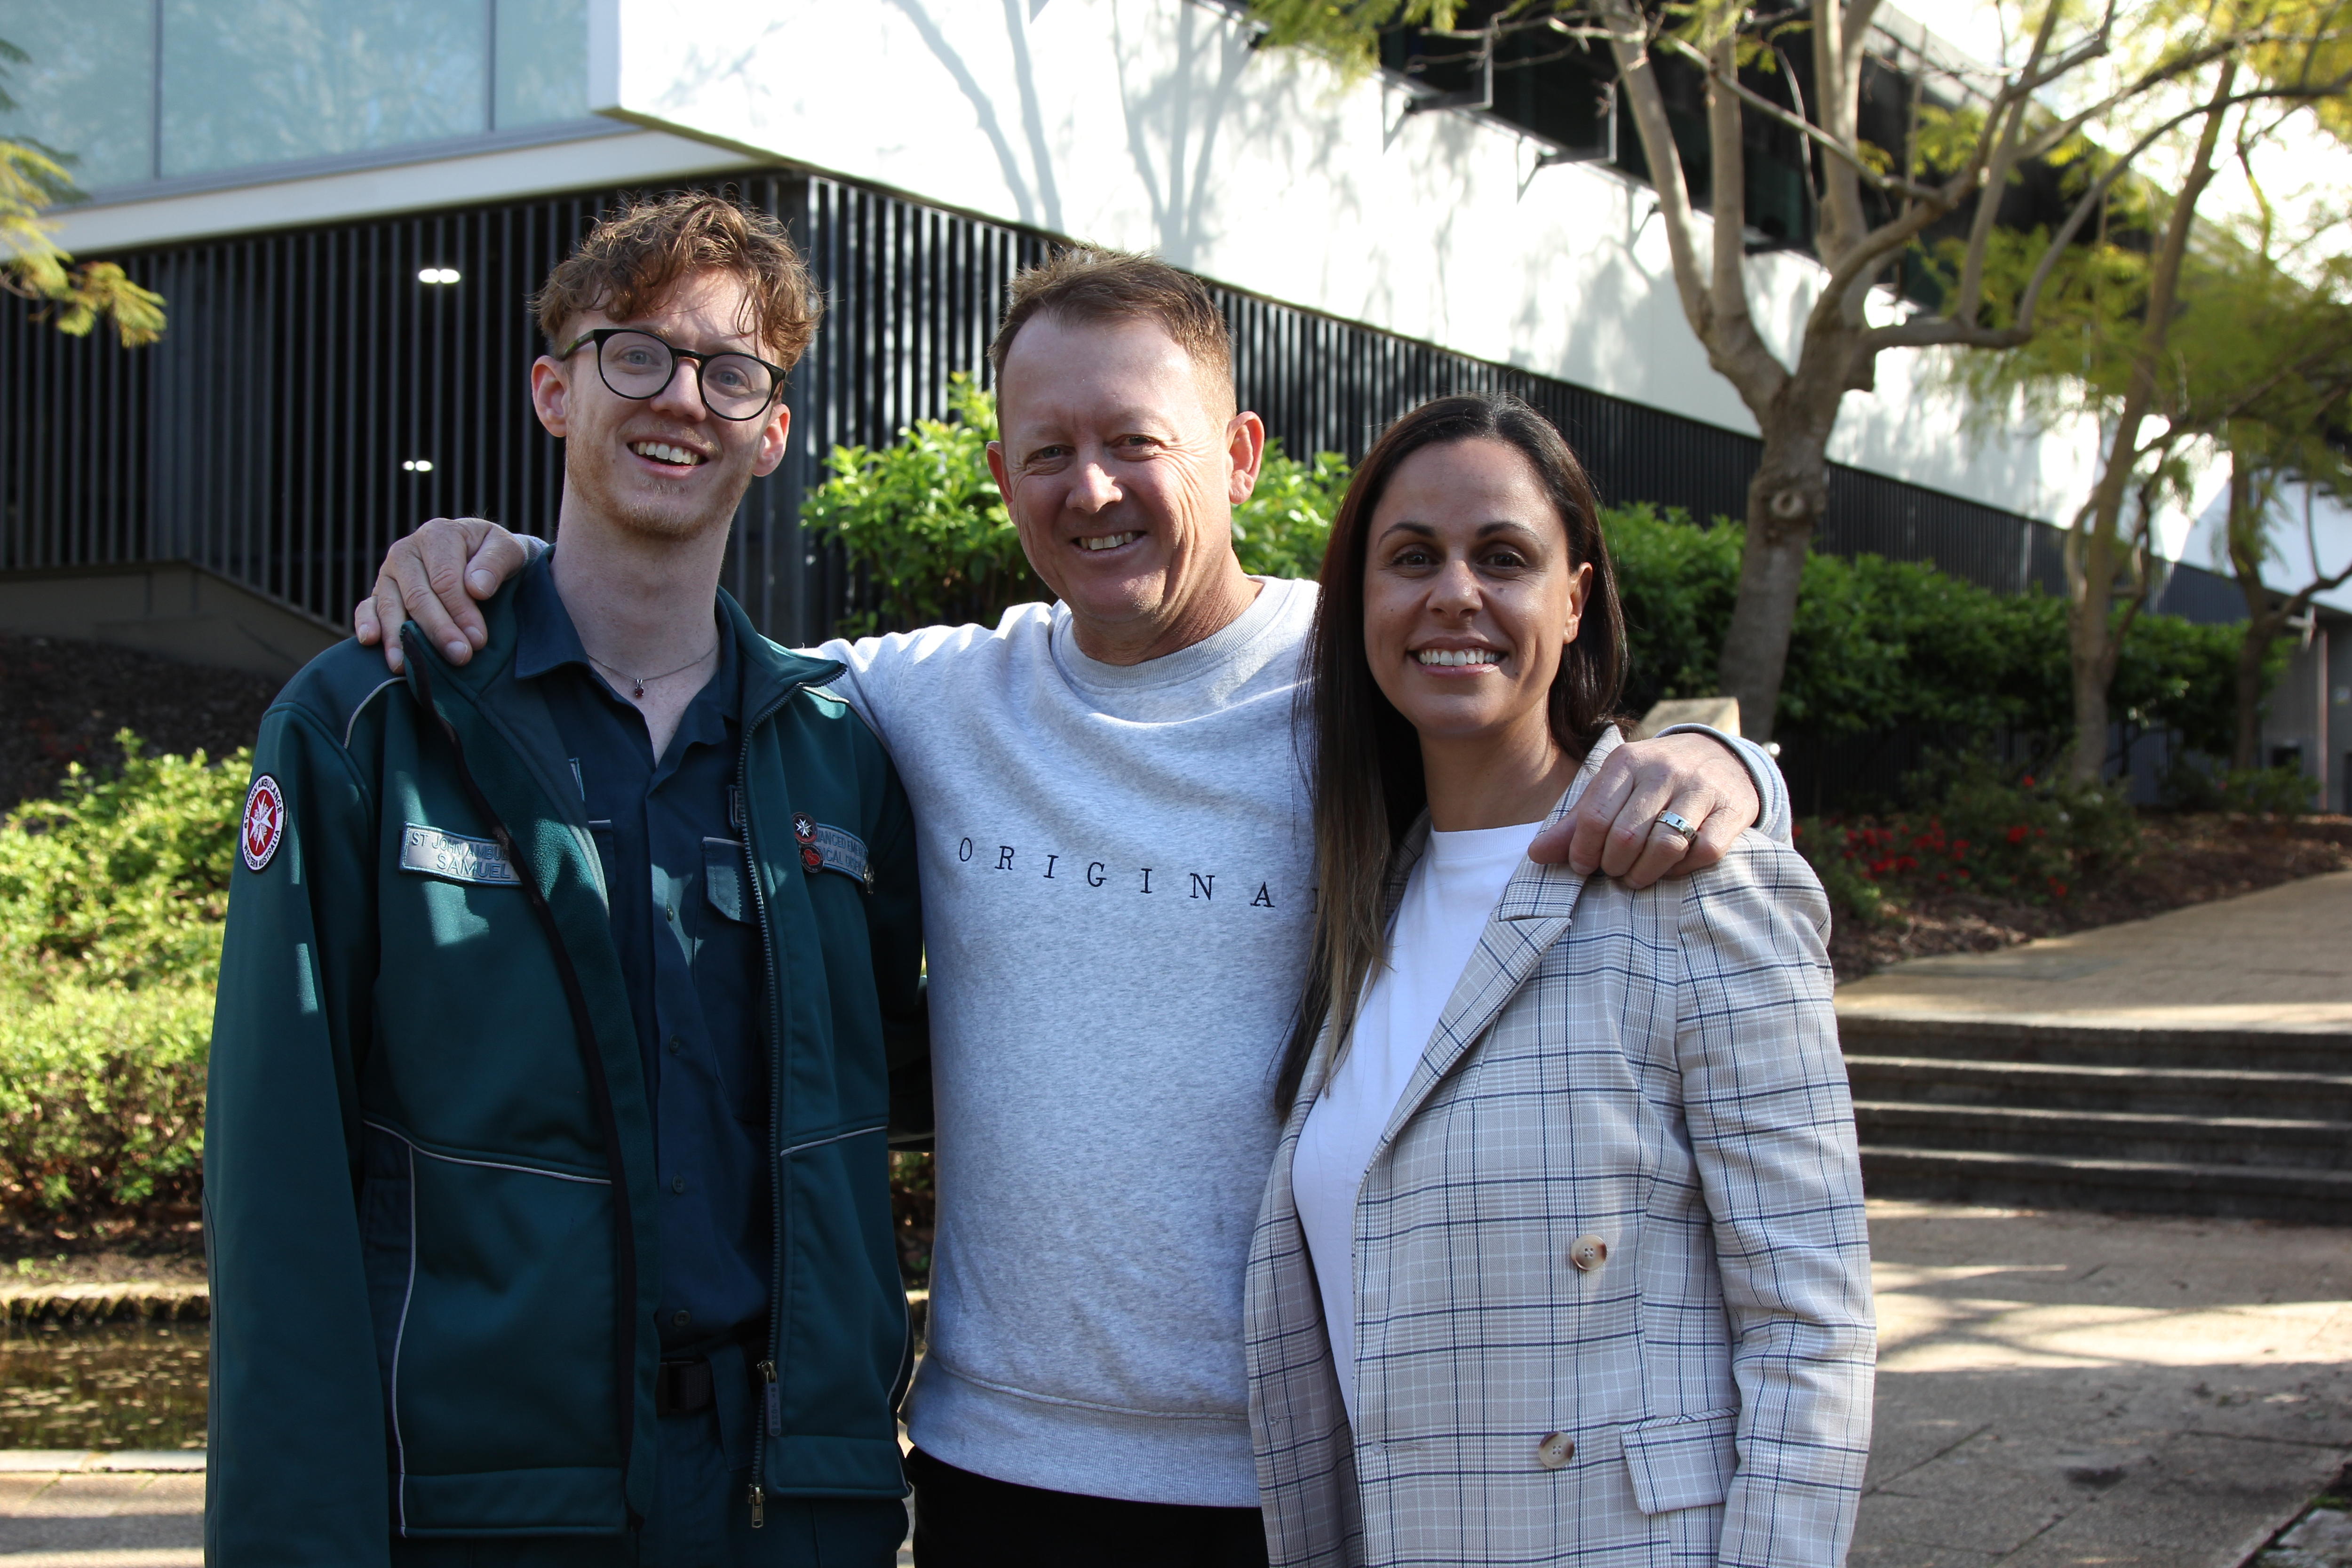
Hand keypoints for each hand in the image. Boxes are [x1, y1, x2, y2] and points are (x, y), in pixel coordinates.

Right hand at [352, 518, 528, 672]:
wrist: (479, 555)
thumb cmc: (493, 555)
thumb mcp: (507, 550)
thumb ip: (495, 564)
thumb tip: (477, 588)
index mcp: (438, 536)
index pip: (445, 579)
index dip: (461, 611)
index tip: (478, 639)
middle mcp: (407, 551)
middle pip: (418, 596)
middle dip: (439, 630)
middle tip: (459, 657)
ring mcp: (390, 572)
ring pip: (390, 606)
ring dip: (400, 638)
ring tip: (408, 665)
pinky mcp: (380, 591)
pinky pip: (368, 607)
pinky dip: (367, 624)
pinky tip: (370, 642)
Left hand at [1528, 730, 1759, 887]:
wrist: (1720, 756)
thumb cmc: (1653, 781)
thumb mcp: (1613, 789)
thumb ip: (1577, 822)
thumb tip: (1536, 855)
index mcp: (1627, 762)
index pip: (1593, 817)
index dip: (1583, 852)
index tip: (1584, 866)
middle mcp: (1664, 771)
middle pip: (1626, 836)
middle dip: (1613, 866)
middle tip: (1613, 872)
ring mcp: (1701, 789)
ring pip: (1665, 846)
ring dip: (1645, 873)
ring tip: (1636, 876)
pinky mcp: (1732, 809)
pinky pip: (1704, 852)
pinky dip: (1683, 869)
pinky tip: (1672, 868)